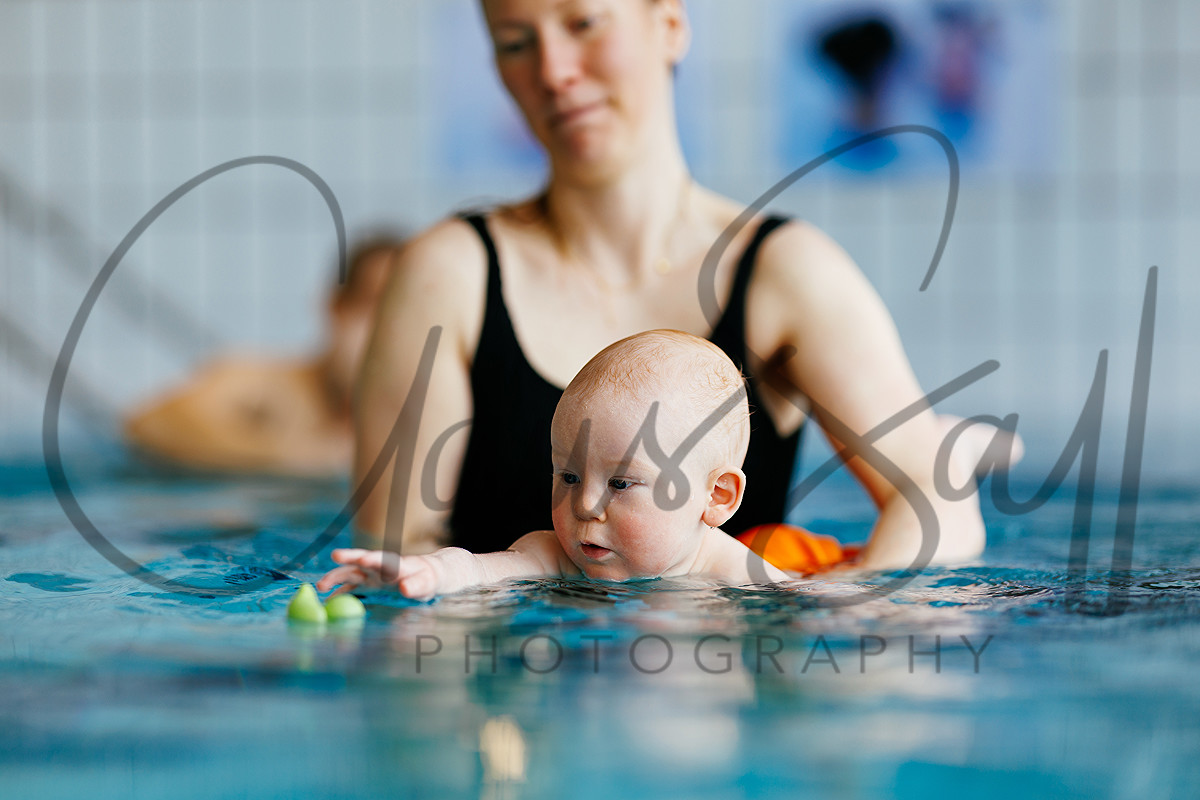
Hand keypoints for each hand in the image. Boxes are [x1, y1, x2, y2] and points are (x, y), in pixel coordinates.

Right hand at [316, 548, 442, 600]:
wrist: (425, 576)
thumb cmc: (428, 579)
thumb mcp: (426, 583)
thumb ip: (416, 585)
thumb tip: (405, 588)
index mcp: (394, 565)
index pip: (382, 560)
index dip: (371, 559)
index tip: (362, 559)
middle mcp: (379, 568)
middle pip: (360, 562)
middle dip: (347, 560)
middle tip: (335, 557)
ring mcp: (371, 576)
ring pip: (350, 574)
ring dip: (336, 578)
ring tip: (320, 587)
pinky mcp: (367, 585)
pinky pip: (350, 588)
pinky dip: (339, 593)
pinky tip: (327, 601)